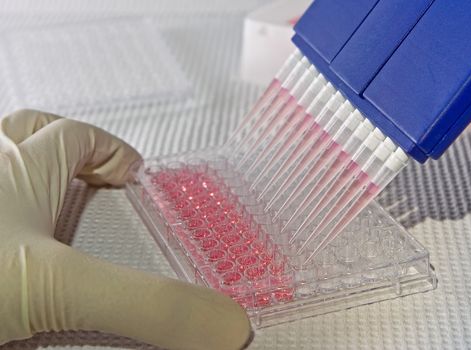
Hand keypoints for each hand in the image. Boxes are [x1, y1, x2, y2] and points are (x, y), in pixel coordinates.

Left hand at [0, 110, 251, 349]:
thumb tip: (224, 323)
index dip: (113, 149)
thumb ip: (146, 304)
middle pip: (28, 132)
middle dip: (67, 144)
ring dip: (24, 169)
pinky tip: (12, 251)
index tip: (135, 173)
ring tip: (49, 202)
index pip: (78, 135)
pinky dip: (5, 216)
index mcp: (19, 167)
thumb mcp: (60, 287)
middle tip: (92, 172)